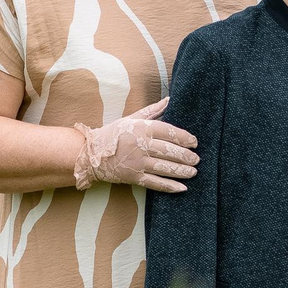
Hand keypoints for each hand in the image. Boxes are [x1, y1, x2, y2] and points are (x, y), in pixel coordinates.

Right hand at [77, 99, 199, 191]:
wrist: (90, 154)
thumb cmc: (113, 134)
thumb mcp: (131, 119)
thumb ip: (152, 111)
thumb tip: (169, 99)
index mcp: (141, 128)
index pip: (168, 131)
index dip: (183, 137)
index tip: (194, 142)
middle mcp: (140, 145)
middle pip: (169, 151)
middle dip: (186, 156)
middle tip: (196, 159)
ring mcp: (137, 162)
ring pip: (164, 167)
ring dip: (182, 171)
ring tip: (193, 172)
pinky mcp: (133, 177)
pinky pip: (154, 183)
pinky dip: (169, 186)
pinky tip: (182, 188)